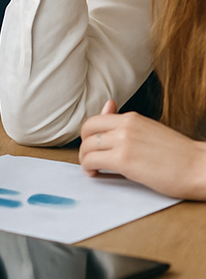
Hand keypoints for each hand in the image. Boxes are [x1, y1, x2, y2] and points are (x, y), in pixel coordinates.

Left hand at [79, 101, 205, 199]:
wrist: (200, 167)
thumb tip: (108, 104)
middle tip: (90, 157)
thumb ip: (125, 123)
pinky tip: (95, 173)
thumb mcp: (149, 130)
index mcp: (131, 118)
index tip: (93, 144)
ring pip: (87, 146)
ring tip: (92, 168)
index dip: (89, 134)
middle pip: (87, 130)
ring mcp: (123, 142)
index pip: (95, 119)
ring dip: (85, 158)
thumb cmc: (179, 154)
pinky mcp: (124, 160)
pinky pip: (92, 160)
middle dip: (84, 145)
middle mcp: (125, 126)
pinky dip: (88, 167)